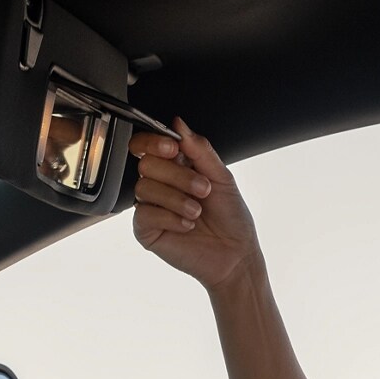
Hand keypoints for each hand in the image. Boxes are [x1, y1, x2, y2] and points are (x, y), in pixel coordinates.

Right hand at [130, 118, 260, 290]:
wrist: (235, 254)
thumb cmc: (231, 218)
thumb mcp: (222, 177)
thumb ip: (199, 149)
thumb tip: (179, 124)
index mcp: (175, 166)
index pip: (147, 144)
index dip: (154, 142)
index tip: (174, 148)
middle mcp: (160, 184)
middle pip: (146, 163)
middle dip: (178, 175)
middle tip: (202, 189)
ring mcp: (150, 206)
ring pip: (144, 187)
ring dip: (177, 199)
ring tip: (197, 212)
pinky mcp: (146, 229)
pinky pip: (144, 213)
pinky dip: (170, 218)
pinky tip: (187, 225)